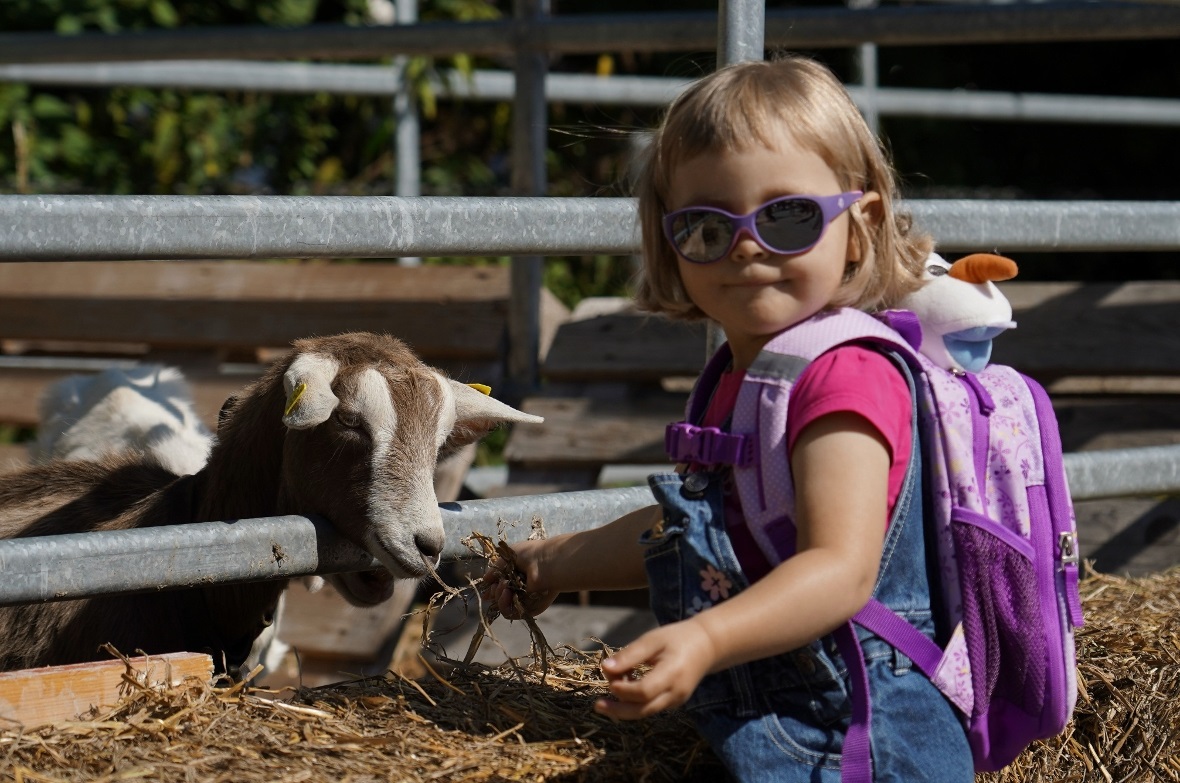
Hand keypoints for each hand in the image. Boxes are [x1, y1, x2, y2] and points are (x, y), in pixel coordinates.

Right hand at [479, 539, 558, 619]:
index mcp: (516, 578)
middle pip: (498, 599)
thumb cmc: (529, 554)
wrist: (545, 560)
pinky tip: (507, 593)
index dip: (492, 588)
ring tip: (504, 587)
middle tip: (501, 582)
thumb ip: (494, 570)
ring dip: (499, 598)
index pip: (499, 588)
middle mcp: (520, 590)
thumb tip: (485, 581)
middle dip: (495, 591)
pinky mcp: (531, 609)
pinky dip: (504, 605)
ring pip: (503, 608)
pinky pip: (511, 614)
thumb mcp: (506, 558)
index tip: (489, 583)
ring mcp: (525, 600)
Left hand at [594, 618, 716, 719]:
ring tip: (608, 693)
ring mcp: (676, 700)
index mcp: (672, 673)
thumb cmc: (677, 638)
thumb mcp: (652, 640)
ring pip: (646, 712)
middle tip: (597, 705)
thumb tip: (605, 667)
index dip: (623, 688)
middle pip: (643, 710)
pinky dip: (635, 702)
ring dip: (624, 706)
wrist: (706, 646)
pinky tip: (624, 688)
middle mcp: (676, 692)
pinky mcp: (673, 702)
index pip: (644, 691)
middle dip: (618, 710)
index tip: (609, 676)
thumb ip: (630, 655)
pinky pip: (651, 707)